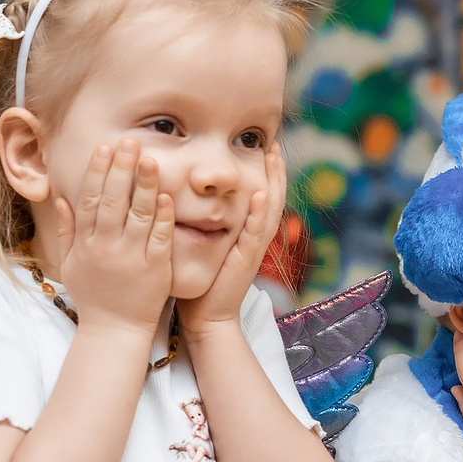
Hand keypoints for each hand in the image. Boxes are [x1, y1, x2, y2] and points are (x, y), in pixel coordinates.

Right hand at [52, 135, 174, 335]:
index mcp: (85, 244)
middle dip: (121, 169)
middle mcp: (106, 248)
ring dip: (144, 185)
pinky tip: (166, 196)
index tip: (104, 147)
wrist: (114, 332)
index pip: (89, 199)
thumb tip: (60, 199)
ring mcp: (131, 258)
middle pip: (112, 201)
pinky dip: (162, 217)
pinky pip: (159, 239)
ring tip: (151, 159)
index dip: (96, 171)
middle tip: (130, 141)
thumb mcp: (71, 264)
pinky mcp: (155, 270)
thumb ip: (67, 230)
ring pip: (138, 215)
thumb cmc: (94, 297)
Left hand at [179, 145, 283, 333]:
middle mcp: (254, 239)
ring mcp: (252, 249)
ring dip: (273, 184)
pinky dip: (258, 214)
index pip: (260, 197)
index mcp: (246, 234)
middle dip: (275, 171)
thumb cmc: (201, 284)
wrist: (207, 317)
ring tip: (273, 159)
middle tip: (274, 144)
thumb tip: (188, 199)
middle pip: (273, 198)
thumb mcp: (205, 246)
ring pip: (270, 211)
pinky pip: (255, 234)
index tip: (262, 147)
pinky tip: (259, 196)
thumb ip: (204, 225)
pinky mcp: (246, 261)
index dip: (264, 173)